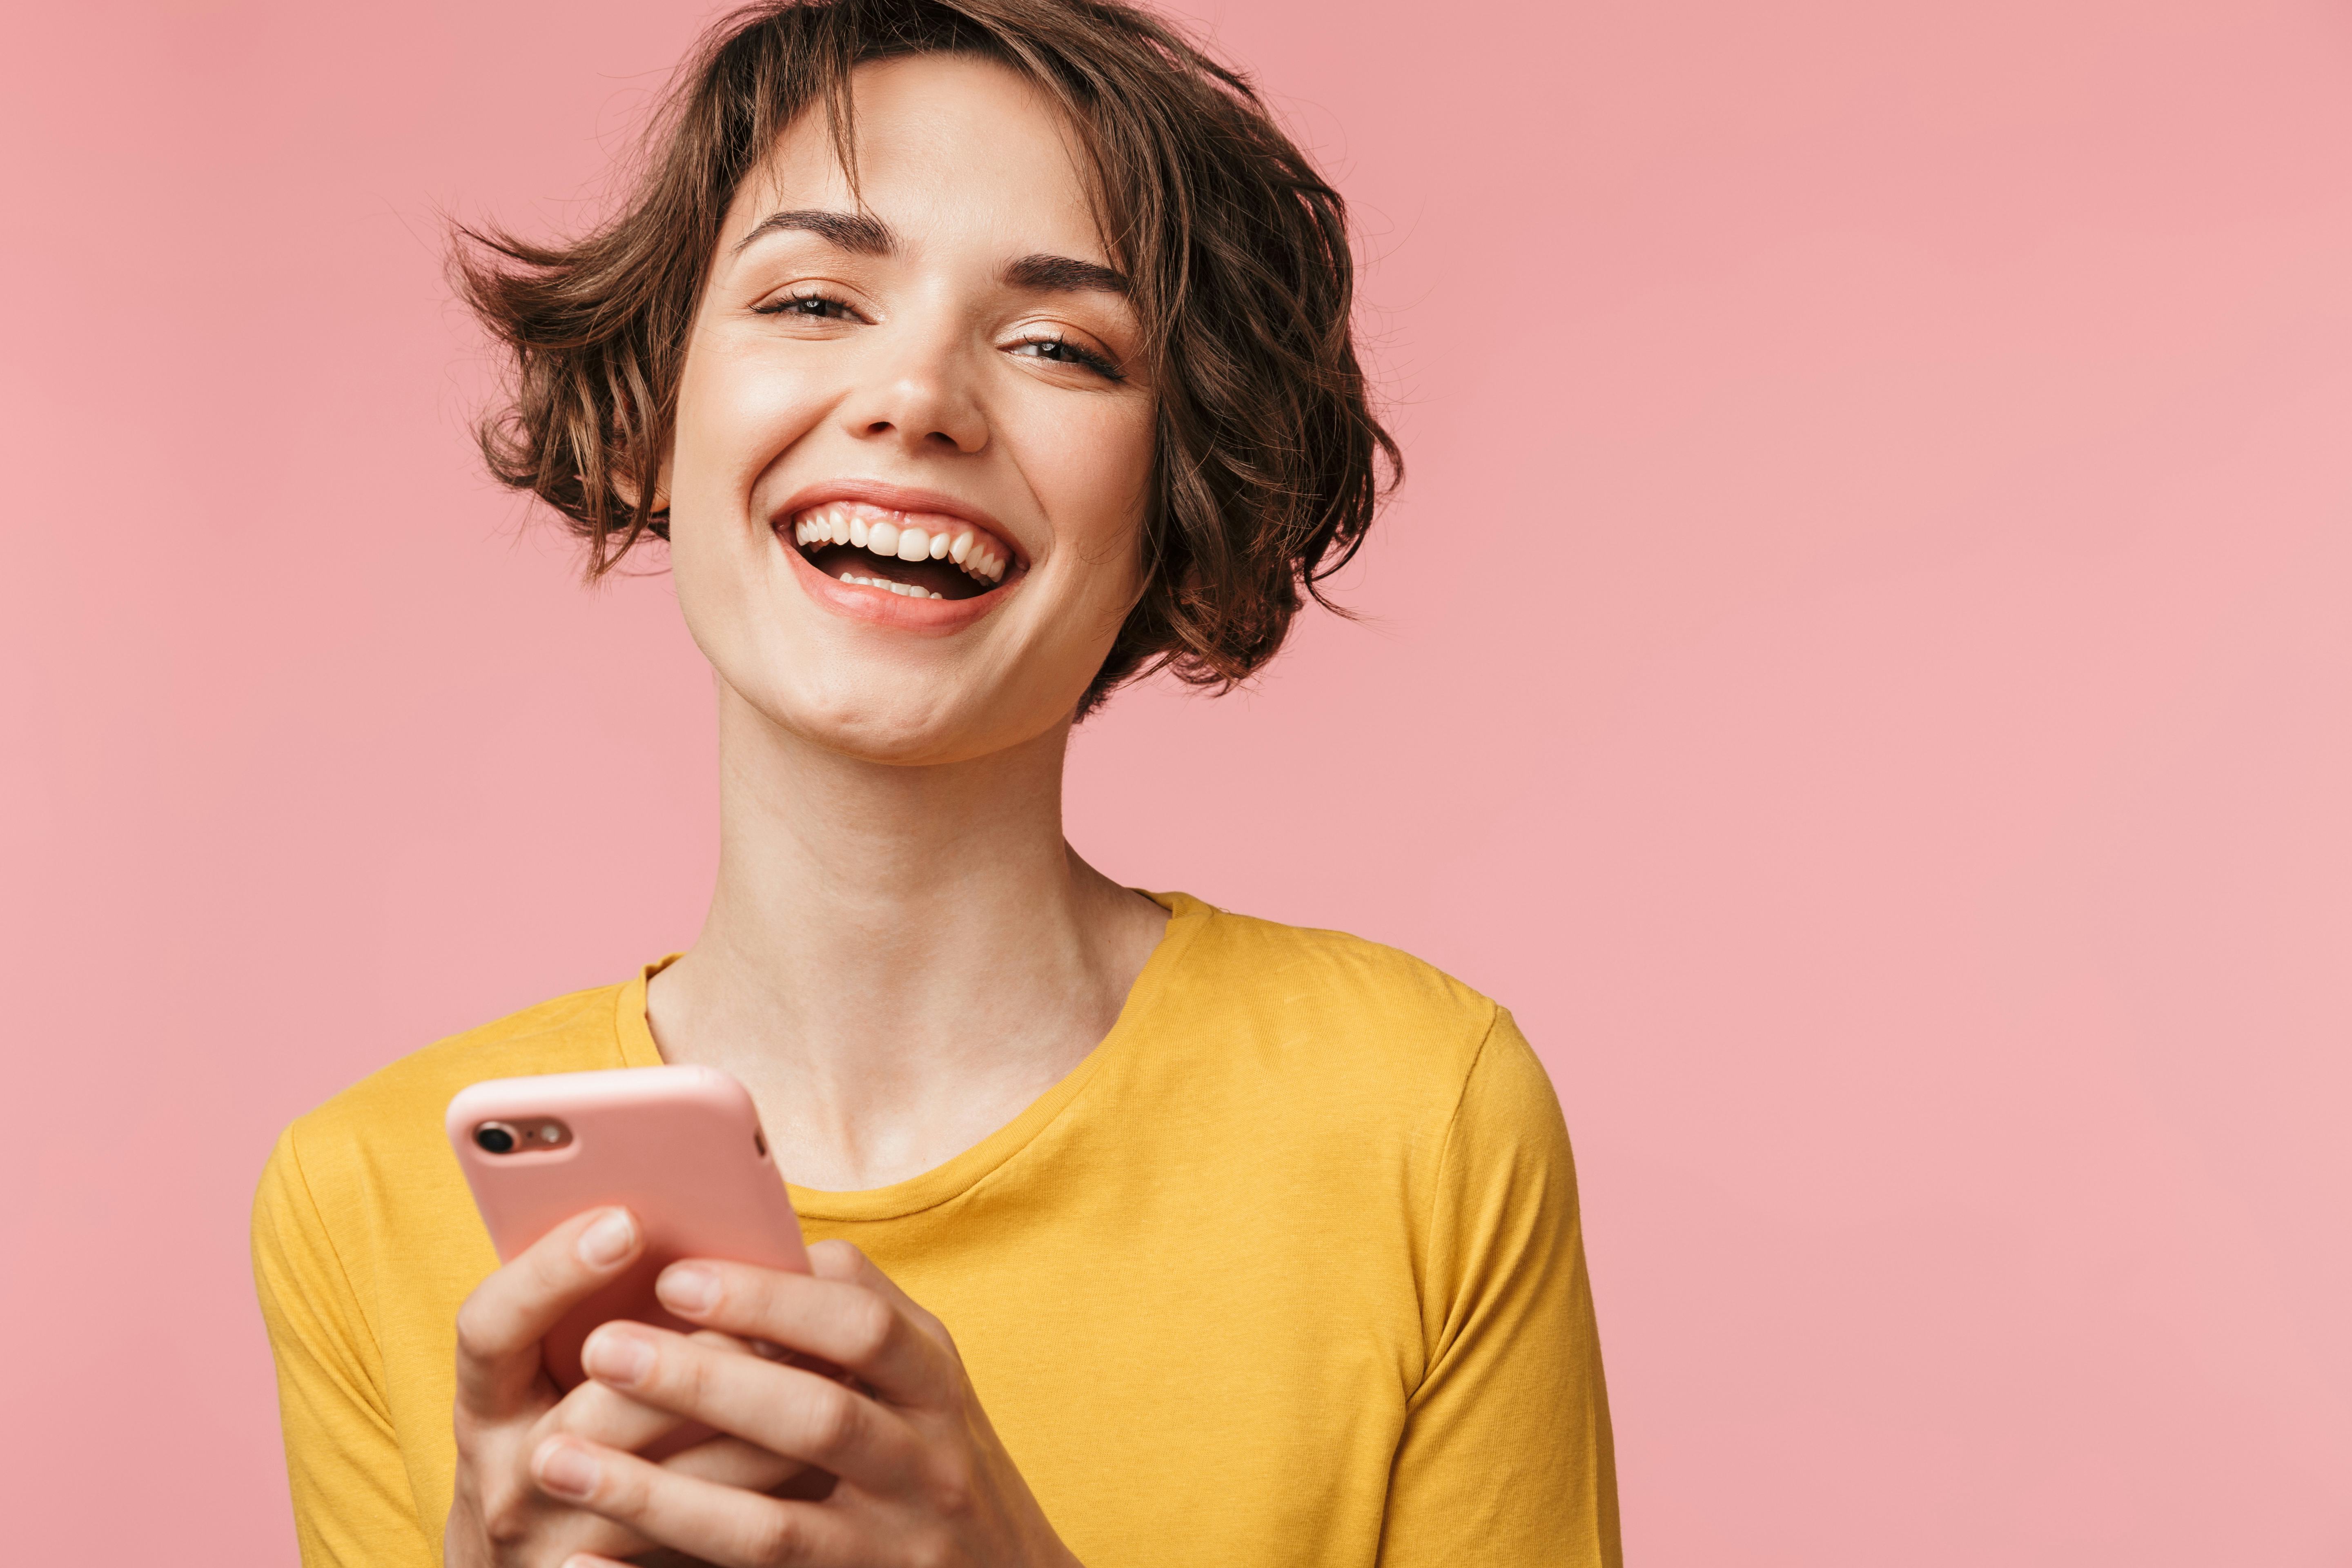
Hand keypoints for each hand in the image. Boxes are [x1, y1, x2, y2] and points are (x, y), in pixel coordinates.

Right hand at [445, 1206, 804, 1566]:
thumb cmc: (554, 1441)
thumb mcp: (537, 1380)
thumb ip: (585, 1316)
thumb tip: (680, 1227)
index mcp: (486, 1406)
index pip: (490, 1327)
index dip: (551, 1272)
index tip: (626, 1221)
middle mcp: (510, 1479)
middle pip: (598, 1411)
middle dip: (696, 1357)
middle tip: (775, 1308)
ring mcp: (559, 1544)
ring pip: (677, 1484)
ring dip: (759, 1422)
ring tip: (830, 1366)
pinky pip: (710, 1545)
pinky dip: (771, 1490)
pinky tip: (821, 1449)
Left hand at [528, 1239, 1082, 1567]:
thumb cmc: (932, 1451)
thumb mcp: (923, 1376)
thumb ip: (857, 1311)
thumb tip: (764, 1243)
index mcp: (934, 1386)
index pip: (861, 1329)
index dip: (770, 1301)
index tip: (675, 1278)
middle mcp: (925, 1468)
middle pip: (815, 1422)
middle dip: (702, 1384)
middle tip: (600, 1349)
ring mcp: (889, 1550)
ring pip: (768, 1529)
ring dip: (656, 1494)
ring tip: (556, 1458)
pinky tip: (579, 1564)